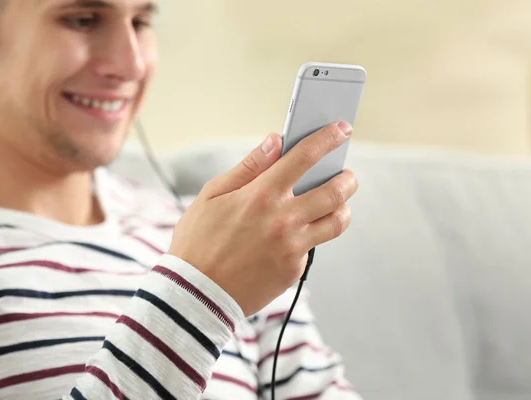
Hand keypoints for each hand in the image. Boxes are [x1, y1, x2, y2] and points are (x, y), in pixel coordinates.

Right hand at [168, 122, 357, 315]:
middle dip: (347, 178)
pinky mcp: (294, 269)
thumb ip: (248, 167)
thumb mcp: (212, 195)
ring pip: (337, 222)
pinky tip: (297, 234)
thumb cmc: (198, 242)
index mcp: (261, 195)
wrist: (197, 294)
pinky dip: (312, 236)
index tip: (341, 130)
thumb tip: (274, 142)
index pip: (305, 157)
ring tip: (335, 204)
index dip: (328, 138)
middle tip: (346, 175)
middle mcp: (283, 219)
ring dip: (342, 208)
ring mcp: (292, 247)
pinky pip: (314, 247)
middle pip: (336, 191)